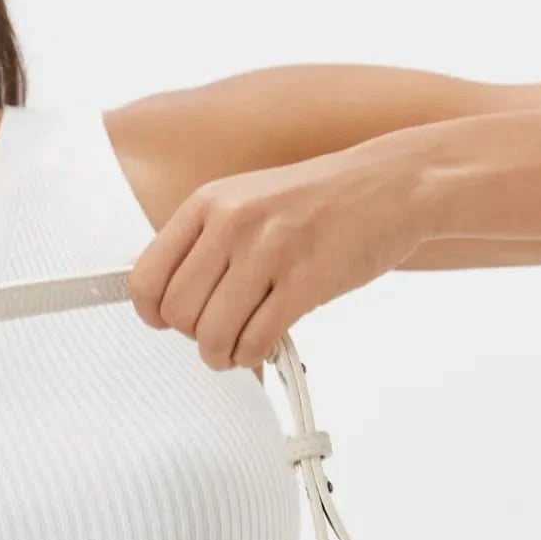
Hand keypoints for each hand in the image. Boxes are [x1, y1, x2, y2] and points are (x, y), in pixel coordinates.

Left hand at [125, 142, 419, 369]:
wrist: (393, 183)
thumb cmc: (320, 200)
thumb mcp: (247, 201)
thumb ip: (206, 244)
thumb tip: (169, 303)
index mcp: (209, 203)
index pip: (147, 276)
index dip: (153, 313)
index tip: (169, 323)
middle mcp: (232, 223)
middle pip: (178, 312)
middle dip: (193, 337)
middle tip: (217, 336)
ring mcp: (270, 250)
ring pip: (212, 333)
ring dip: (221, 355)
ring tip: (236, 350)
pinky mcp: (306, 280)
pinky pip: (256, 340)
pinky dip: (252, 356)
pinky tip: (263, 348)